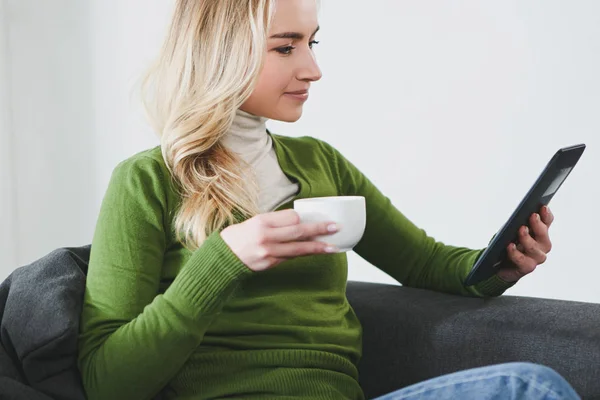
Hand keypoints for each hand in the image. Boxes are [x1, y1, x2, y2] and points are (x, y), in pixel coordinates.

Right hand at [220, 209, 339, 271]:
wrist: (222, 258)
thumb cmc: (238, 237)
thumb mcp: (254, 222)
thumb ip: (275, 222)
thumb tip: (298, 221)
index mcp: (262, 222)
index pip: (290, 218)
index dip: (304, 218)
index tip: (315, 218)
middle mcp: (266, 237)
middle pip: (298, 232)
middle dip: (319, 229)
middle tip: (335, 228)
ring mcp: (268, 252)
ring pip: (298, 249)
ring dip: (317, 247)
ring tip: (333, 247)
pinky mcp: (270, 264)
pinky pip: (291, 258)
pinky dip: (304, 254)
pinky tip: (315, 252)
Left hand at [496, 205, 554, 282]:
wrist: (499, 265)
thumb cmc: (507, 243)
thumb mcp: (511, 229)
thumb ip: (517, 222)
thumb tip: (519, 213)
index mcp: (540, 232)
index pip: (547, 222)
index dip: (546, 215)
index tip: (543, 207)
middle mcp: (542, 245)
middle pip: (543, 235)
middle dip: (538, 225)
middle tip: (532, 216)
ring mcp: (536, 257)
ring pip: (534, 248)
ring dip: (527, 238)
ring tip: (521, 229)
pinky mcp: (527, 267)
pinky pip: (523, 261)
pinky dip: (516, 253)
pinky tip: (510, 246)